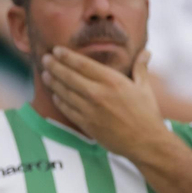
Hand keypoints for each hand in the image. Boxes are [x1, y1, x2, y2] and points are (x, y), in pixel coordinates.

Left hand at [41, 48, 171, 161]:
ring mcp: (90, 110)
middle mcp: (98, 93)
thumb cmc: (147, 113)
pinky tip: (55, 95)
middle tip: (44, 58)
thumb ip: (141, 68)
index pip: (83, 64)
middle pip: (69, 76)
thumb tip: (146, 52)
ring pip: (65, 92)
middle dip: (54, 66)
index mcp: (112, 81)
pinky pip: (67, 110)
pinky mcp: (86, 124)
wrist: (146, 142)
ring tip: (45, 74)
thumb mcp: (144, 88)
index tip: (57, 50)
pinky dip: (59, 101)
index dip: (67, 56)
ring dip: (52, 82)